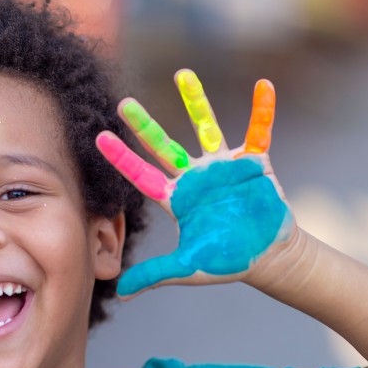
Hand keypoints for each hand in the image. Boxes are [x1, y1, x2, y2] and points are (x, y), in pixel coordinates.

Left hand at [97, 69, 294, 297]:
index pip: (141, 175)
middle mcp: (194, 177)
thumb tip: (121, 293)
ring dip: (195, 102)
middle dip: (144, 125)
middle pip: (163, 146)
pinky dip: (263, 111)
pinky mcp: (255, 162)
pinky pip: (259, 131)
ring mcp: (223, 166)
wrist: (269, 257)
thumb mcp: (188, 268)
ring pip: (206, 127)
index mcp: (176, 198)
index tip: (98, 137)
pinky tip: (264, 86)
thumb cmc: (227, 261)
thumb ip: (155, 274)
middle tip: (123, 102)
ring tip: (182, 74)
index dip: (121, 158)